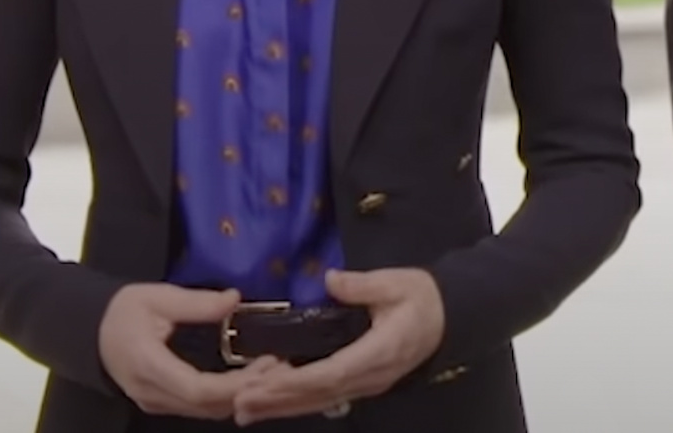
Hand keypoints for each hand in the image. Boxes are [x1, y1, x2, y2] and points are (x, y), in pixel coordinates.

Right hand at [98, 283, 277, 418]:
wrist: (91, 329)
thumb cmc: (123, 311)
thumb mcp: (158, 297)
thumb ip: (197, 303)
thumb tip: (234, 299)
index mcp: (150, 367)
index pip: (199, 389)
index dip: (235, 384)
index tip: (264, 365)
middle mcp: (153, 394)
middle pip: (206, 407)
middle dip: (246, 391)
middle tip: (278, 367)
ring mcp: (156, 402)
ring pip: (204, 412)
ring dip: (238, 396)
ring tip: (268, 372)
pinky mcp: (161, 402)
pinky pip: (198, 407)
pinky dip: (224, 396)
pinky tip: (244, 379)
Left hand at [233, 268, 445, 424]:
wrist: (449, 316)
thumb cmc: (421, 297)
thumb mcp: (395, 282)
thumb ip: (362, 285)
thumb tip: (330, 279)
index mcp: (378, 352)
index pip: (331, 372)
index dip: (296, 380)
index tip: (264, 382)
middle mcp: (370, 376)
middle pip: (319, 394)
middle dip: (278, 400)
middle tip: (240, 404)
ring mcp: (367, 383)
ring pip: (320, 400)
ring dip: (283, 406)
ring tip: (247, 410)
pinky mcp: (362, 381)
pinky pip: (327, 395)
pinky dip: (299, 399)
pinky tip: (276, 401)